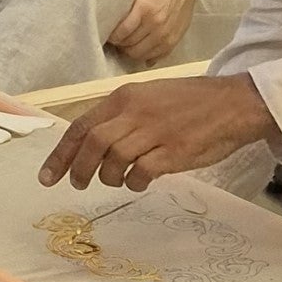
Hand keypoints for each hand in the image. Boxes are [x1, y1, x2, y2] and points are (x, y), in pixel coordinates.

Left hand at [40, 72, 280, 191]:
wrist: (234, 103)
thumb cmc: (192, 102)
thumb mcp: (150, 97)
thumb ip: (123, 116)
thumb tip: (94, 145)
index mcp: (126, 97)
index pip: (81, 126)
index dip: (60, 154)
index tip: (47, 177)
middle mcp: (135, 112)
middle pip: (92, 144)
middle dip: (78, 169)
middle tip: (78, 184)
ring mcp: (155, 132)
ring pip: (113, 160)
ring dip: (109, 177)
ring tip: (118, 180)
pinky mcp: (174, 152)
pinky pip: (141, 173)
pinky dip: (134, 182)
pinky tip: (141, 181)